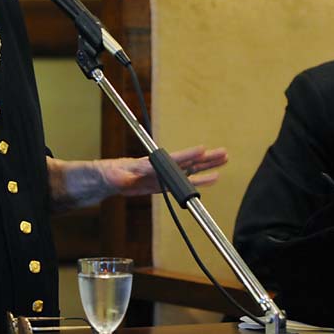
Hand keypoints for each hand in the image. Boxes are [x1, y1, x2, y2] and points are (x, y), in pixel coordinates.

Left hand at [96, 146, 226, 196]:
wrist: (109, 178)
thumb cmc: (111, 173)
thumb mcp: (115, 174)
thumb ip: (124, 176)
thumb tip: (129, 174)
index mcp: (151, 164)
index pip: (173, 159)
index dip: (188, 155)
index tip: (202, 149)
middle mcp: (162, 167)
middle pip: (188, 162)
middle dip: (206, 158)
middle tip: (224, 152)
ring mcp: (165, 175)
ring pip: (191, 170)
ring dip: (208, 166)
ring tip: (225, 159)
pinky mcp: (164, 184)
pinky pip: (185, 182)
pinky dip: (200, 180)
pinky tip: (213, 178)